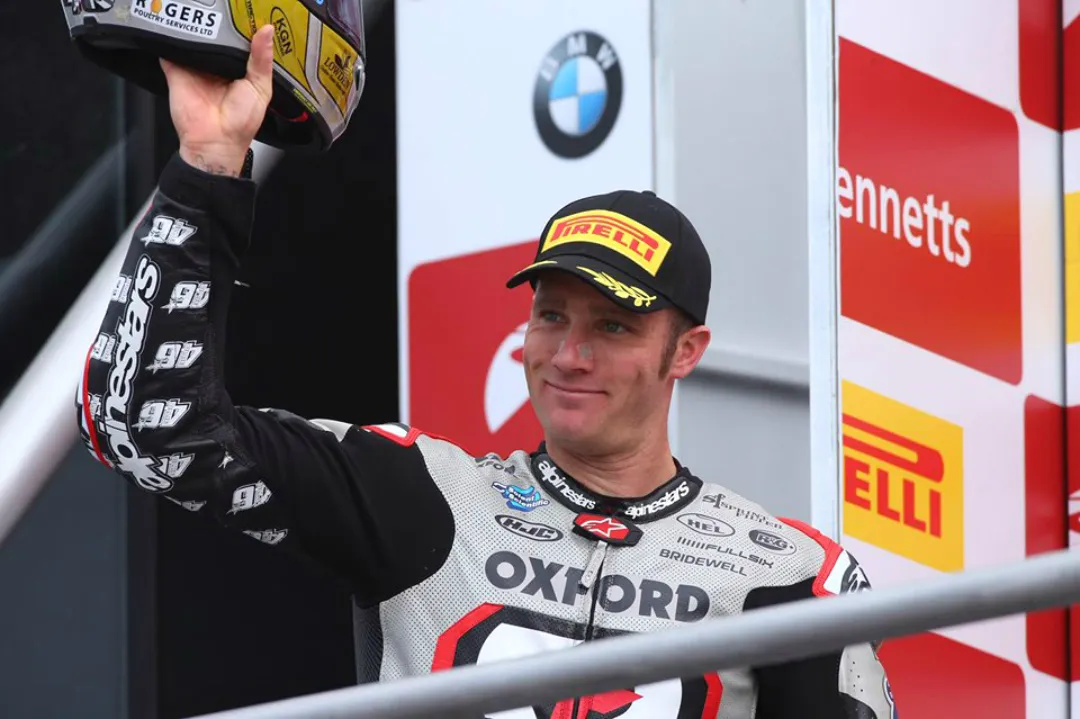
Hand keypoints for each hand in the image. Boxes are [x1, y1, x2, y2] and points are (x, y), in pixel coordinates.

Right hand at [161, 24, 274, 176]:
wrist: (214, 141)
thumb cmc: (241, 122)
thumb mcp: (260, 87)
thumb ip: (261, 59)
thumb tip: (266, 31)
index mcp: (238, 69)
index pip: (239, 41)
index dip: (241, 27)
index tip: (244, 10)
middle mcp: (216, 66)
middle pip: (215, 37)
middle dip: (217, 23)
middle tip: (220, 5)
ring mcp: (195, 67)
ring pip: (194, 39)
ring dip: (195, 27)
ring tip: (201, 9)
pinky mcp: (176, 69)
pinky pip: (171, 48)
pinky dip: (171, 36)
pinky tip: (178, 25)